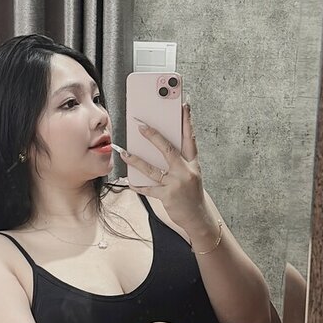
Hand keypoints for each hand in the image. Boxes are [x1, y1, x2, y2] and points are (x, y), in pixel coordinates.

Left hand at [121, 103, 206, 228]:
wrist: (197, 217)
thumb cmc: (191, 193)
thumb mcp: (191, 173)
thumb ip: (179, 160)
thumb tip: (160, 145)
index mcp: (192, 163)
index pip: (190, 138)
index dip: (187, 121)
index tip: (184, 105)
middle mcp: (186, 171)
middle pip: (168, 150)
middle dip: (154, 137)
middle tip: (141, 126)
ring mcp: (176, 184)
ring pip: (153, 169)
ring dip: (136, 160)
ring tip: (124, 152)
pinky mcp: (168, 196)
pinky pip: (149, 189)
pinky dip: (138, 185)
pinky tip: (129, 181)